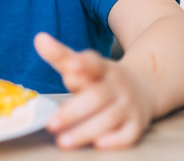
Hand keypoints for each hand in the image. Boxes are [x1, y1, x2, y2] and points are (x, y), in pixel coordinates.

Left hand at [34, 32, 153, 149]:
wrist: (145, 88)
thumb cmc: (102, 79)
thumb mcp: (85, 65)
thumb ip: (61, 56)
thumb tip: (39, 38)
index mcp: (103, 68)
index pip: (94, 63)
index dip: (82, 65)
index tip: (69, 68)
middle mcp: (117, 85)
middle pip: (97, 96)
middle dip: (73, 111)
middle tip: (51, 124)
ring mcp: (129, 105)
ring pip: (109, 117)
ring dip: (86, 131)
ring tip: (63, 141)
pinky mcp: (137, 124)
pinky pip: (129, 134)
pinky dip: (115, 140)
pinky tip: (99, 144)